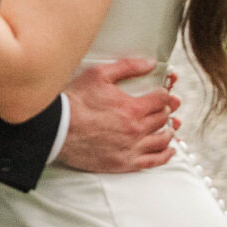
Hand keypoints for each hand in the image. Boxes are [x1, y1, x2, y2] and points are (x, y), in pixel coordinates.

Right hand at [57, 56, 178, 173]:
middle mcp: (136, 129)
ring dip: (168, 131)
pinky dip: (165, 155)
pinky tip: (170, 149)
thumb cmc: (75, 101)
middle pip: (162, 119)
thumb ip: (128, 67)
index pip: (161, 99)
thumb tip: (151, 63)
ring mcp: (131, 148)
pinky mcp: (124, 163)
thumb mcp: (99, 75)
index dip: (165, 95)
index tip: (163, 94)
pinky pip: (154, 161)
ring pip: (162, 140)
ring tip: (167, 127)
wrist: (57, 129)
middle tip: (166, 108)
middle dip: (166, 111)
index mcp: (133, 107)